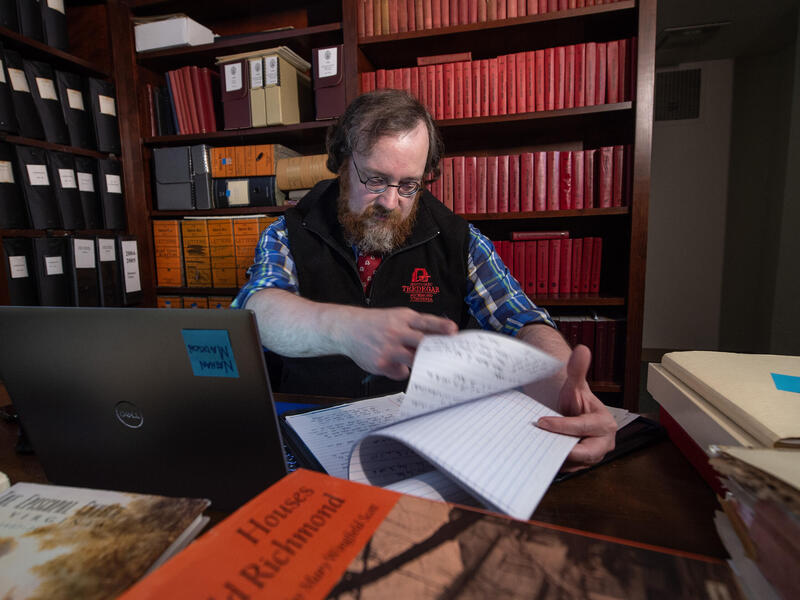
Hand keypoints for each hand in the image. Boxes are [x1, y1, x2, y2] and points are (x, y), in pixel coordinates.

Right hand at [342, 307, 457, 379]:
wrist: (348, 329)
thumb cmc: (377, 323)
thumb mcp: (397, 317)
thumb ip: (416, 327)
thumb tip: (440, 338)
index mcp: (403, 318)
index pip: (426, 322)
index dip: (442, 326)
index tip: (454, 331)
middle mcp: (396, 332)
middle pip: (422, 343)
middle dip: (435, 349)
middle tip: (447, 356)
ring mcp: (389, 348)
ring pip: (413, 360)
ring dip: (421, 363)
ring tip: (425, 363)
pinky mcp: (381, 363)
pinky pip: (401, 372)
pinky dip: (402, 370)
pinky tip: (397, 364)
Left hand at [536, 344, 616, 470]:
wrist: (572, 412)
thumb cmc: (574, 399)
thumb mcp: (573, 385)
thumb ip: (577, 370)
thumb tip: (582, 350)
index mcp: (604, 423)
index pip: (582, 427)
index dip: (561, 425)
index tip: (540, 421)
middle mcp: (604, 443)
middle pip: (583, 453)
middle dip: (562, 450)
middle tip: (538, 443)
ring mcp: (594, 457)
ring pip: (573, 463)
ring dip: (555, 459)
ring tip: (534, 450)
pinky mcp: (581, 465)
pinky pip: (567, 468)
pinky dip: (552, 464)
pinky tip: (536, 456)